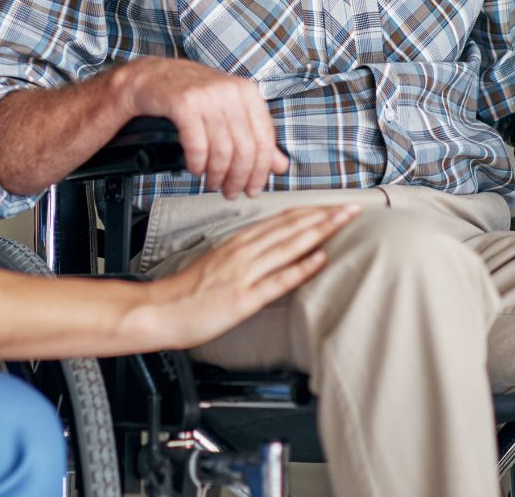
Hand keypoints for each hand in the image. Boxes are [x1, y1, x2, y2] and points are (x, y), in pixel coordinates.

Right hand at [119, 57, 288, 197]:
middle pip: (245, 148)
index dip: (260, 170)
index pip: (264, 139)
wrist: (149, 77)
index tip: (253, 188)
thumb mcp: (227, 110)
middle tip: (231, 193)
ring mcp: (207, 95)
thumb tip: (280, 165)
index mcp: (247, 91)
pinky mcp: (183, 102)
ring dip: (218, 174)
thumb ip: (253, 135)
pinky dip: (198, 163)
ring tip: (212, 183)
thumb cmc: (189, 95)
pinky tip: (195, 169)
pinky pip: (197, 144)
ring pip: (222, 149)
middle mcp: (229, 90)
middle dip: (239, 178)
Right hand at [150, 204, 358, 349]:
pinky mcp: (244, 298)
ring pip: (287, 246)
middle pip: (289, 228)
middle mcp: (242, 253)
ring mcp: (244, 274)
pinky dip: (300, 267)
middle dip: (323, 216)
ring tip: (344, 221)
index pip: (280, 222)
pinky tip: (320, 259)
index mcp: (236, 244)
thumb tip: (265, 252)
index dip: (310, 212)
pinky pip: (277, 280)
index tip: (333, 205)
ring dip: (319, 231)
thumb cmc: (186, 291)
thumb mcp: (215, 264)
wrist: (161, 309)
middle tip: (352, 206)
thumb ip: (241, 256)